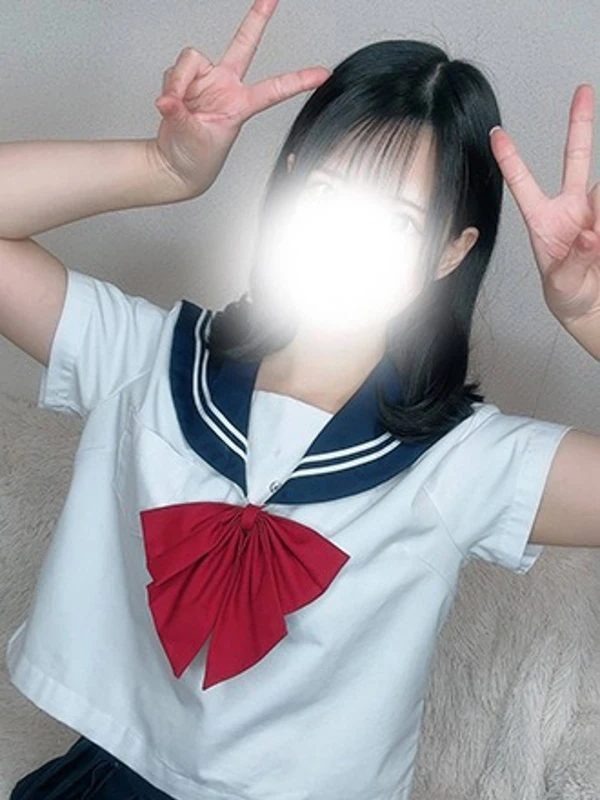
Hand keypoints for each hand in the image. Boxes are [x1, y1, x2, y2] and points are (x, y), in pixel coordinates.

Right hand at [152, 0, 330, 196]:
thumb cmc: (195, 157)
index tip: (322, 74)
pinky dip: (168, 87)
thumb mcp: (195, 138)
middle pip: (243, 44)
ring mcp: (205, 81)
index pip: (274, 89)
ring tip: (174, 105)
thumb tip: (168, 100)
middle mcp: (226, 86)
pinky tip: (169, 104)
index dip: (298, 81)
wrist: (176, 164)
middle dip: (257, 18)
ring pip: (191, 59)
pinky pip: (173, 72)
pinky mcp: (183, 81)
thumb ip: (181, 115)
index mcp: (241, 104)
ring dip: (178, 81)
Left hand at [490, 84, 599, 341]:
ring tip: (595, 248)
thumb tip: (590, 236)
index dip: (510, 160)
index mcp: (543, 220)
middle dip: (580, 123)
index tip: (496, 134)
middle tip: (582, 91)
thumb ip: (575, 260)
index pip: (523, 184)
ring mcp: (594, 211)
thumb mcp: (562, 283)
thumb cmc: (567, 292)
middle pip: (577, 158)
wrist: (590, 304)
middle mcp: (571, 208)